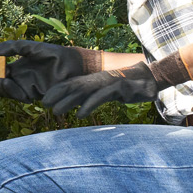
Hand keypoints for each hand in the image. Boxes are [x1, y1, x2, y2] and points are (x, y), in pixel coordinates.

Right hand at [0, 38, 99, 102]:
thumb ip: (14, 47)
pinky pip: (21, 96)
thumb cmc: (53, 54)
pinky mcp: (35, 94)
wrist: (72, 64)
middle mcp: (20, 78)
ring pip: (9, 91)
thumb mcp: (31, 47)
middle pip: (1, 84)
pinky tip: (15, 88)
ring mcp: (27, 87)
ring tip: (1, 81)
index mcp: (17, 67)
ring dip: (4, 88)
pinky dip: (16, 94)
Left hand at [39, 53, 191, 118]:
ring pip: (84, 91)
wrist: (149, 78)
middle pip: (74, 87)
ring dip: (68, 101)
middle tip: (43, 104)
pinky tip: (80, 114)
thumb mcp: (106, 92)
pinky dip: (89, 104)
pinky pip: (101, 97)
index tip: (44, 100)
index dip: (57, 91)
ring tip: (55, 111)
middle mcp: (98, 80)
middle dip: (57, 95)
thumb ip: (92, 97)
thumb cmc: (125, 87)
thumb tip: (77, 108)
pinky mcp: (118, 89)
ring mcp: (108, 83)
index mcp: (93, 81)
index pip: (71, 84)